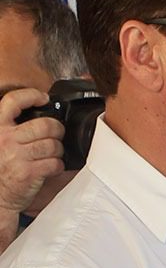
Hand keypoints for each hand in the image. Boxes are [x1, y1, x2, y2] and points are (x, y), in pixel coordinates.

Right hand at [0, 88, 64, 215]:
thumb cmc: (2, 168)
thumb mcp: (1, 142)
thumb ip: (13, 129)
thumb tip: (40, 114)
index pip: (12, 101)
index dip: (30, 95)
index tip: (43, 97)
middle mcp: (5, 139)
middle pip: (45, 125)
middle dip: (57, 130)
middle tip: (56, 136)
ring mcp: (16, 155)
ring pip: (53, 144)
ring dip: (57, 151)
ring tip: (50, 155)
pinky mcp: (28, 171)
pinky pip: (55, 163)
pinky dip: (57, 166)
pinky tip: (50, 168)